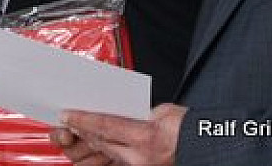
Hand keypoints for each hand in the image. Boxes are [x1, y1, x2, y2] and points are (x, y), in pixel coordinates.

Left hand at [50, 103, 185, 165]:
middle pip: (101, 142)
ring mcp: (140, 165)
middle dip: (82, 132)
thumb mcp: (161, 111)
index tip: (68, 114)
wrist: (203, 143)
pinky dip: (105, 150)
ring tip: (78, 132)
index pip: (105, 126)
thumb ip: (136, 113)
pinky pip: (117, 160)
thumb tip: (116, 112)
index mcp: (146, 137)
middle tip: (67, 121)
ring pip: (106, 154)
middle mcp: (141, 156)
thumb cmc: (188, 127)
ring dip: (90, 143)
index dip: (83, 120)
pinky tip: (97, 143)